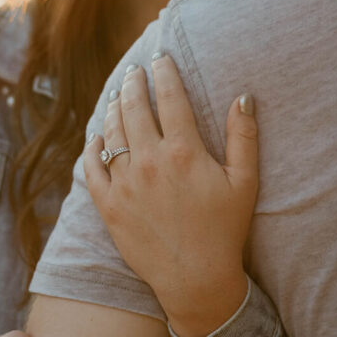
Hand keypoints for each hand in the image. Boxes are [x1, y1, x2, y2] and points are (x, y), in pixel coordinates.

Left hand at [84, 54, 257, 336]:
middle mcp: (150, 161)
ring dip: (114, 108)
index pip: (170, 97)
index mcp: (184, 151)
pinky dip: (92, 147)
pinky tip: (97, 136)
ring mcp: (125, 183)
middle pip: (135, 108)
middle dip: (135, 83)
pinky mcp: (109, 206)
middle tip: (135, 71)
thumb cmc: (225, 231)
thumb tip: (244, 96)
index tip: (161, 58)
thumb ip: (244, 136)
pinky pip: (92, 167)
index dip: (164, 73)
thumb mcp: (244, 182)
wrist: (195, 278)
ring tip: (118, 95)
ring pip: (112, 132)